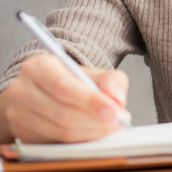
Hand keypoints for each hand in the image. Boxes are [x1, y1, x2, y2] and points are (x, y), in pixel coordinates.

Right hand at [0, 54, 130, 142]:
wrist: (47, 92)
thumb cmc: (73, 82)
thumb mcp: (94, 73)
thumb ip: (111, 81)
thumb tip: (116, 98)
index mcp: (38, 66)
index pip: (64, 87)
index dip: (91, 101)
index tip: (115, 111)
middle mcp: (21, 89)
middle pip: (62, 112)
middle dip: (95, 120)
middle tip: (118, 121)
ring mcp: (17, 113)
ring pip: (60, 130)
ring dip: (90, 132)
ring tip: (110, 126)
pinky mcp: (21, 132)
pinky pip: (55, 141)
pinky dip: (79, 140)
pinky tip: (94, 133)